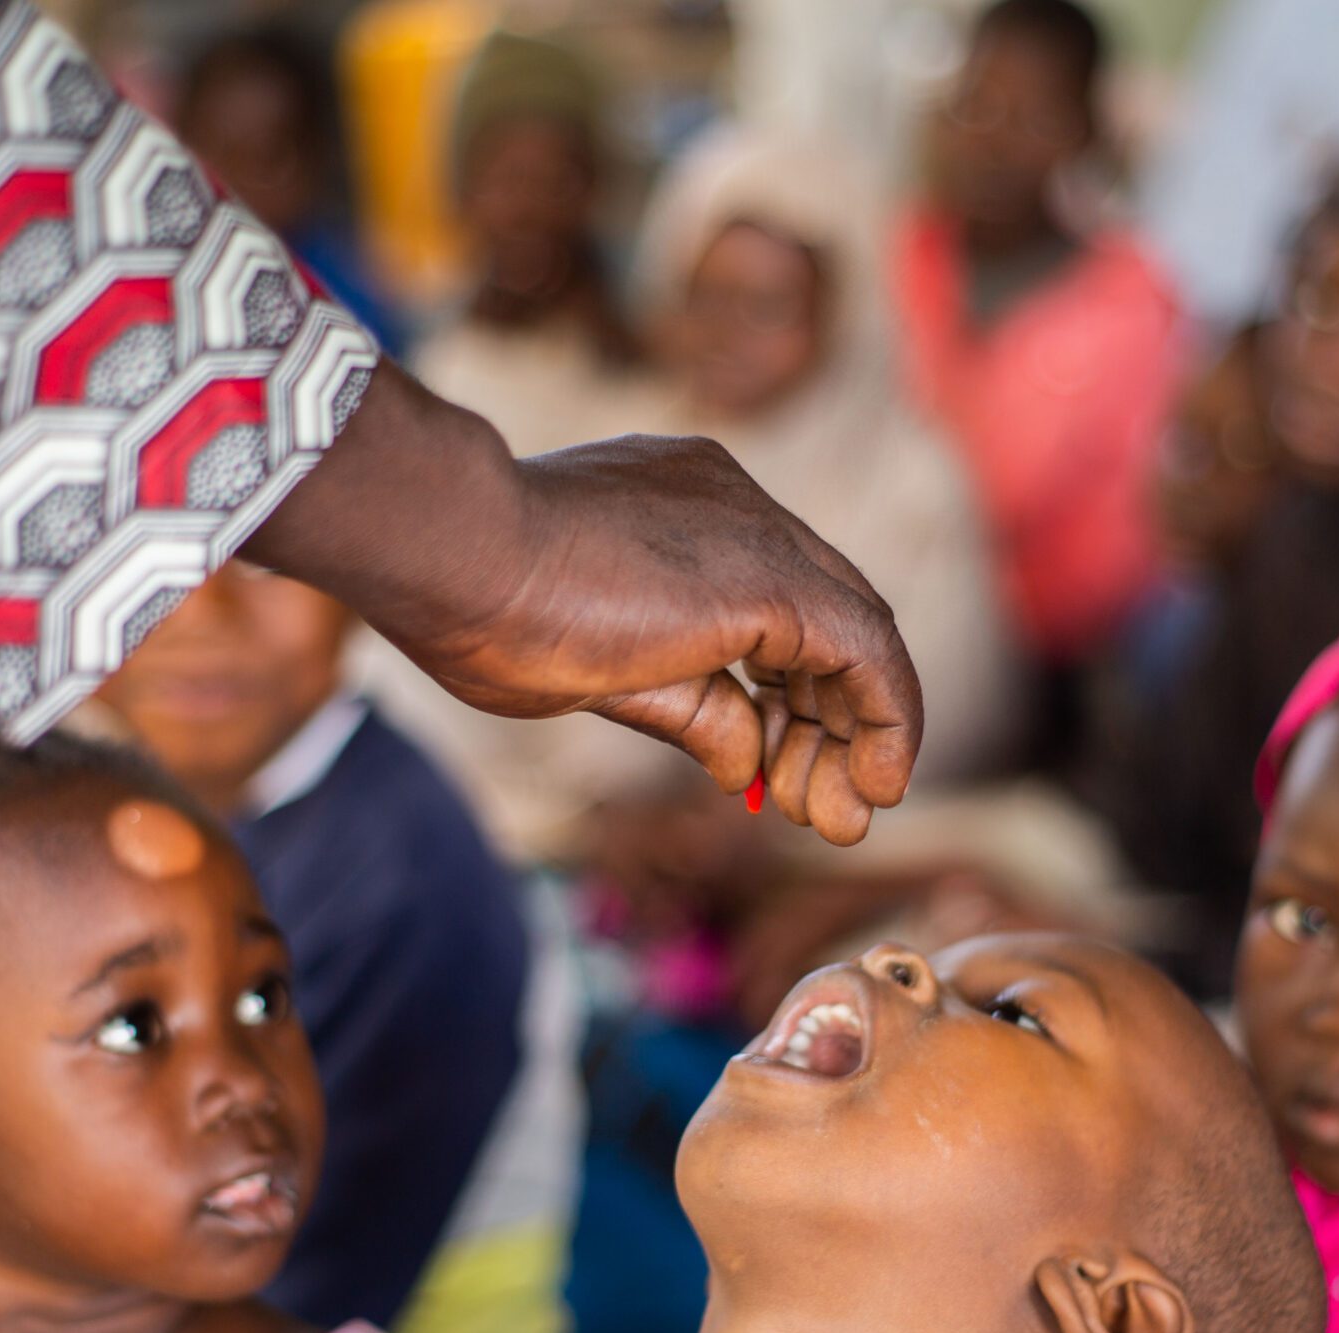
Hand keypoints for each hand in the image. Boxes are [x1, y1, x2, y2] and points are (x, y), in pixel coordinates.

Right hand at [247, 370, 922, 845]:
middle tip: (824, 810)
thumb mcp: (607, 672)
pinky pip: (868, 653)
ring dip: (855, 737)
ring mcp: (757, 531)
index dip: (782, 694)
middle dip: (823, 724)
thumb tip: (746, 767)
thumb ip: (691, 708)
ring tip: (844, 819)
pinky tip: (875, 786)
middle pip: (818, 623)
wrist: (453, 551)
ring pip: (852, 637)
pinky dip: (885, 721)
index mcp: (680, 509)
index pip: (767, 606)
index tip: (774, 766)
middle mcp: (732, 507)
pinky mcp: (776, 578)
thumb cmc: (483, 606)